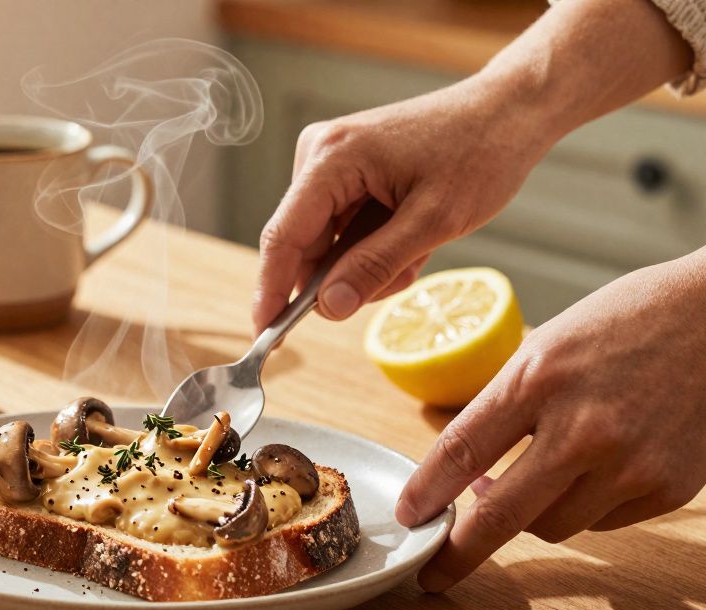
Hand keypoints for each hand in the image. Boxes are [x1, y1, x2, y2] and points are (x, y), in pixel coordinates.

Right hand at [253, 77, 553, 329]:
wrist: (509, 111)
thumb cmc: (480, 153)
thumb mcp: (434, 221)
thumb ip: (375, 265)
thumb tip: (327, 308)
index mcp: (331, 158)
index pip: (283, 236)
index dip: (271, 291)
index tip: (265, 335)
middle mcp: (319, 153)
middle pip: (304, 243)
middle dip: (344, 276)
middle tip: (400, 279)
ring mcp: (329, 160)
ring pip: (326, 242)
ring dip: (366, 263)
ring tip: (418, 253)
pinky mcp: (345, 169)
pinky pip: (342, 227)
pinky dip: (372, 246)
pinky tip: (411, 239)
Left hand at [396, 252, 705, 590]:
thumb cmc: (623, 322)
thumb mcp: (545, 344)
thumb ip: (504, 405)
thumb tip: (465, 473)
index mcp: (539, 379)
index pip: (462, 451)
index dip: (426, 493)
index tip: (407, 518)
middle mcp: (584, 428)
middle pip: (503, 515)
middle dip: (459, 553)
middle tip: (434, 575)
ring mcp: (631, 464)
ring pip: (552, 526)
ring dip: (529, 516)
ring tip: (530, 480)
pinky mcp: (668, 488)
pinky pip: (602, 522)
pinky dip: (583, 506)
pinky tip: (592, 469)